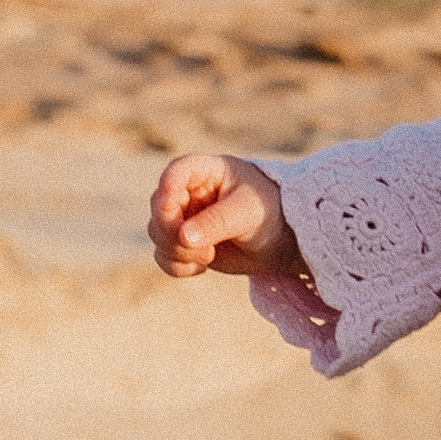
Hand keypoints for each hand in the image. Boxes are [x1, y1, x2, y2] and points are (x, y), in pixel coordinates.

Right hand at [147, 152, 298, 279]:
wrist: (283, 239)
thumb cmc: (270, 211)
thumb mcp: (247, 212)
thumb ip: (216, 222)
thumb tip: (182, 237)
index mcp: (207, 171)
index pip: (177, 171)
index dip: (168, 188)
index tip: (170, 208)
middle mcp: (189, 192)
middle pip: (159, 208)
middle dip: (172, 233)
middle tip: (204, 252)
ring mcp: (185, 218)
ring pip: (157, 233)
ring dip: (176, 252)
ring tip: (208, 258)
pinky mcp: (184, 243)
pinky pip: (163, 256)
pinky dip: (177, 266)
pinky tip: (202, 268)